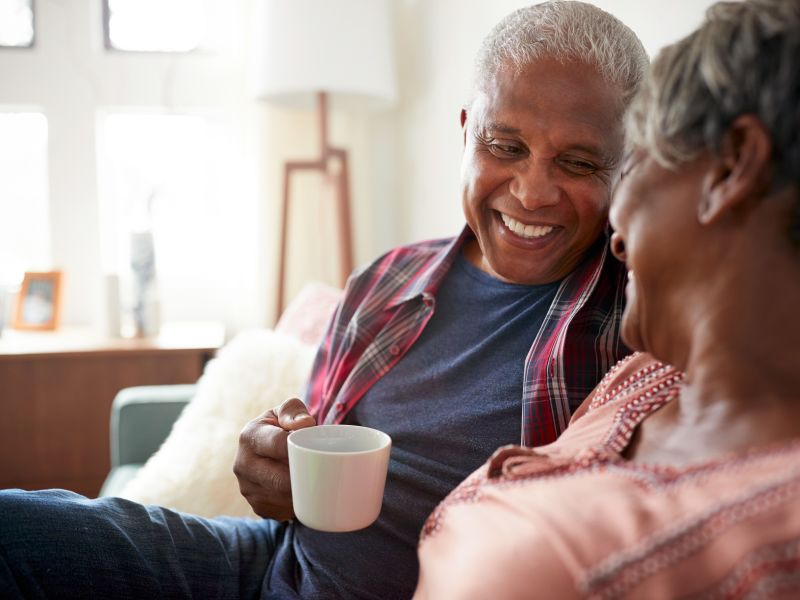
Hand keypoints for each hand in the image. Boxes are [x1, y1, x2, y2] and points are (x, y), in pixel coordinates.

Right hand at [234, 398, 315, 519]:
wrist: (267, 448)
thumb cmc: (284, 425)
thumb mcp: (288, 410)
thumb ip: (294, 410)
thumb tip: (304, 424)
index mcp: (250, 436)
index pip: (278, 445)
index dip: (301, 450)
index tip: (319, 451)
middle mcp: (243, 464)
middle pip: (281, 479)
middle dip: (305, 478)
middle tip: (326, 473)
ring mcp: (247, 488)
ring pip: (282, 499)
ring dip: (302, 495)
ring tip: (318, 483)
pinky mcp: (257, 506)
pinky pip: (282, 512)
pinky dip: (297, 506)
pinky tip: (306, 495)